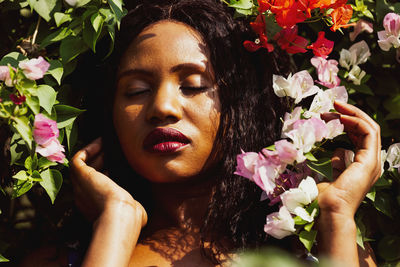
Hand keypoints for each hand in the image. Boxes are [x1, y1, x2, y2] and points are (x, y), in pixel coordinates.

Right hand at [71, 138, 146, 266]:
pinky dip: (88, 149)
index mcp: (95, 207)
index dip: (105, 174)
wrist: (120, 215)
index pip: (96, 186)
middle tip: (114, 150)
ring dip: (94, 152)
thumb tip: (141, 212)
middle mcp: (84, 196)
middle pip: (88, 174)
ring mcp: (80, 186)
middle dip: (100, 161)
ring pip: (81, 166)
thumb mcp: (133, 211)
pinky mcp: (79, 175)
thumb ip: (134, 209)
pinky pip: (77, 158)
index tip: (117, 165)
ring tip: (108, 142)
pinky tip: (101, 141)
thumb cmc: (129, 216)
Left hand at [318, 101, 380, 218]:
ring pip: (371, 127)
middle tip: (334, 105)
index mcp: (363, 164)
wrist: (330, 210)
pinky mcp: (370, 160)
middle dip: (350, 114)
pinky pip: (369, 132)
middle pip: (367, 129)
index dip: (347, 122)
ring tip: (336, 106)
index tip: (330, 114)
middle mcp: (371, 162)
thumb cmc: (327, 198)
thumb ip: (338, 163)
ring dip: (353, 114)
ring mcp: (373, 161)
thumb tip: (338, 151)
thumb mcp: (332, 175)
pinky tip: (341, 118)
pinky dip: (356, 121)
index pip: (360, 136)